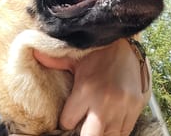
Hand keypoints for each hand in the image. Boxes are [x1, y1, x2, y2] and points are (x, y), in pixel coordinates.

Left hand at [33, 39, 149, 135]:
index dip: (65, 121)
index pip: (67, 122)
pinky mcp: (136, 107)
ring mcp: (122, 107)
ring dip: (101, 133)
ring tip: (95, 123)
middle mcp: (104, 102)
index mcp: (85, 90)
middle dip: (83, 133)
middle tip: (82, 125)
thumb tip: (34, 54)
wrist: (126, 44)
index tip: (67, 117)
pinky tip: (110, 123)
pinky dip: (116, 130)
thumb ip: (54, 61)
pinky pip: (125, 131)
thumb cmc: (97, 52)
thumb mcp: (74, 57)